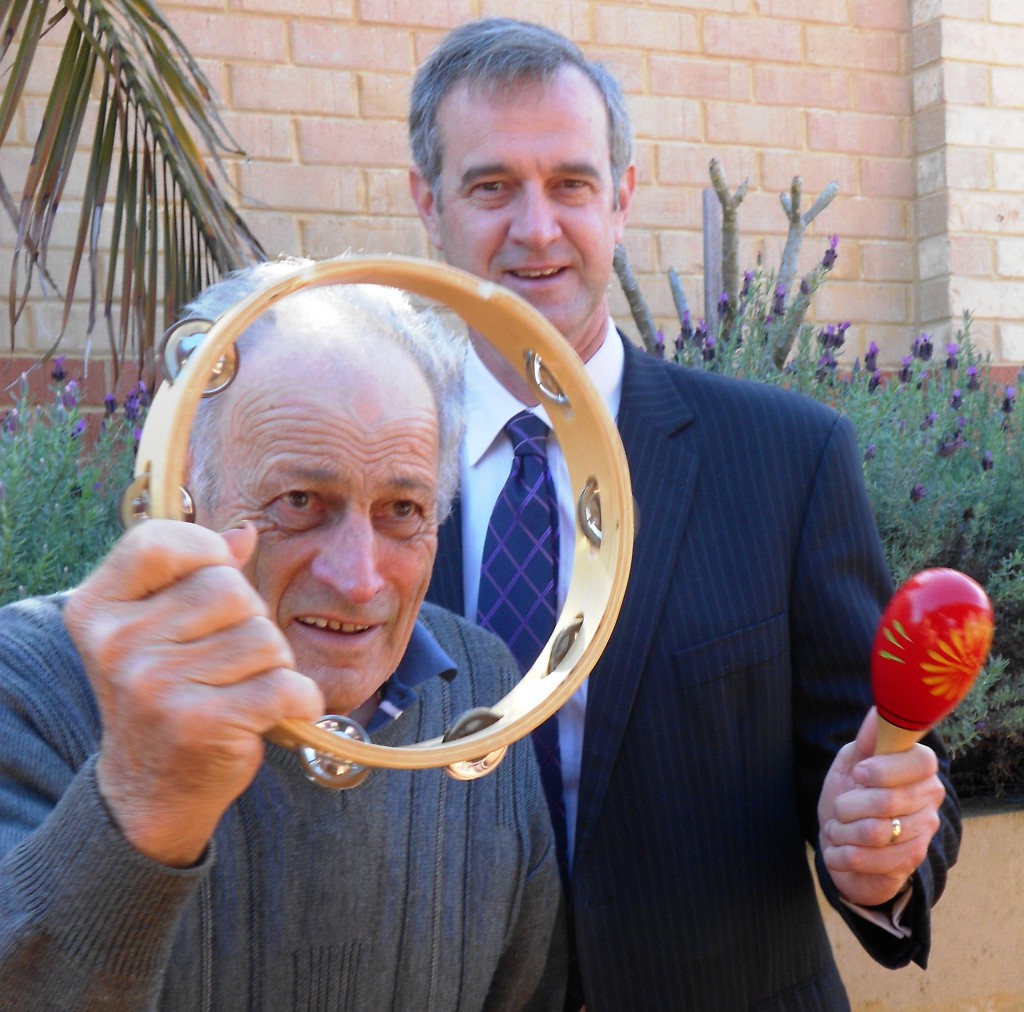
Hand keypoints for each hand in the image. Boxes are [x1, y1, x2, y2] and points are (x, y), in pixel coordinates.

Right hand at [63, 520, 323, 866]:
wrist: (150, 790)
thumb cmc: (167, 695)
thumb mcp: (160, 629)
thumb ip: (198, 575)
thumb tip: (245, 533)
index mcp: (98, 609)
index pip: (161, 540)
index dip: (204, 552)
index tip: (213, 582)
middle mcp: (119, 644)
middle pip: (230, 588)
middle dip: (250, 620)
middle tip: (229, 660)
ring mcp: (156, 685)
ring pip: (264, 636)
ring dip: (273, 664)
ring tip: (243, 689)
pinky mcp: (201, 722)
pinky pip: (286, 684)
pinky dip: (300, 699)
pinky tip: (280, 711)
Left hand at [817, 707, 944, 906]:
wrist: (843, 844)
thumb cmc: (849, 796)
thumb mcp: (850, 762)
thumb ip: (867, 740)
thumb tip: (877, 710)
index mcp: (918, 769)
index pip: (921, 762)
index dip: (886, 769)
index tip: (859, 773)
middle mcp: (929, 799)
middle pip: (889, 800)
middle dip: (848, 806)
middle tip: (838, 808)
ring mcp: (924, 832)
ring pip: (877, 832)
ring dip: (842, 831)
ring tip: (837, 829)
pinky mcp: (912, 862)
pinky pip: (874, 859)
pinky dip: (844, 854)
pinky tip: (839, 849)